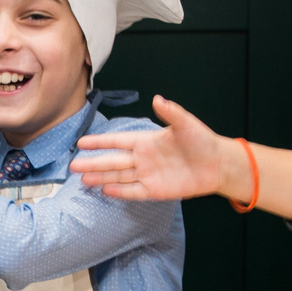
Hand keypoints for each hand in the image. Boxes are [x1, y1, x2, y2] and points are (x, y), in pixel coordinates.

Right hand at [71, 95, 238, 200]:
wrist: (217, 164)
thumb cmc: (202, 141)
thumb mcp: (186, 124)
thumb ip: (171, 112)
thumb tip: (157, 98)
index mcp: (146, 141)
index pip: (117, 141)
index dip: (100, 142)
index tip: (81, 142)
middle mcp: (143, 158)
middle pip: (113, 161)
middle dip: (93, 163)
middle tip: (74, 165)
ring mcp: (148, 175)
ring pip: (119, 177)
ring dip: (101, 178)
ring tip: (83, 180)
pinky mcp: (155, 190)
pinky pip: (133, 191)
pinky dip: (120, 191)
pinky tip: (105, 190)